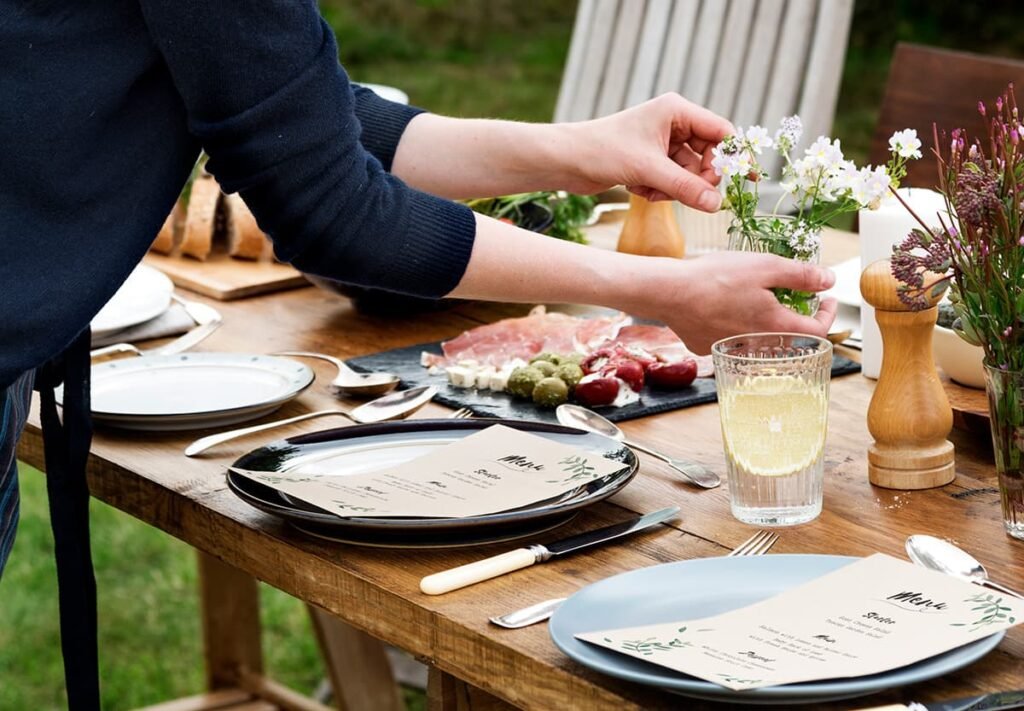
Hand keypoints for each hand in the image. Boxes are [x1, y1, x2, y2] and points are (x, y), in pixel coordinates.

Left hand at [563, 93, 733, 211]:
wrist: (566, 161)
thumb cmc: (603, 151)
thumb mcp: (648, 171)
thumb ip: (686, 188)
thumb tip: (717, 205)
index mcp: (676, 111)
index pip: (721, 132)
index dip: (735, 156)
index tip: (747, 180)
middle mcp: (673, 124)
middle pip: (708, 157)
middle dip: (697, 180)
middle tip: (688, 194)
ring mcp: (662, 144)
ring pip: (689, 175)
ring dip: (674, 189)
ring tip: (649, 189)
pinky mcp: (651, 162)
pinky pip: (672, 182)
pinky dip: (660, 191)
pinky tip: (637, 190)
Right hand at [627, 251, 837, 353]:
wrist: (669, 292)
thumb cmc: (715, 277)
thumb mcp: (766, 266)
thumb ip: (801, 275)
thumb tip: (828, 280)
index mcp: (776, 326)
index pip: (818, 331)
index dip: (828, 314)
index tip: (826, 299)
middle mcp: (757, 345)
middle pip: (787, 336)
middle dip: (793, 314)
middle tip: (787, 293)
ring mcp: (731, 350)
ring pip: (758, 338)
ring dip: (763, 320)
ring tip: (752, 297)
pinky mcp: (708, 348)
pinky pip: (730, 340)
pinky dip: (733, 325)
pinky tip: (722, 307)